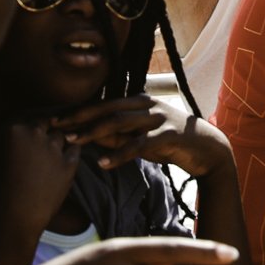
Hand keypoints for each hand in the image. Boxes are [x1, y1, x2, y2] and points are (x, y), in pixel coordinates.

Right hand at [0, 120, 81, 224]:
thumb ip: (10, 141)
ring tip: (51, 160)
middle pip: (46, 124)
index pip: (29, 119)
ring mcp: (53, 149)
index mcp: (13, 129)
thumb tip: (18, 133)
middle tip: (41, 149)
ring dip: (58, 144)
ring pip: (61, 136)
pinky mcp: (68, 164)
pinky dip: (71, 154)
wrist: (13, 218)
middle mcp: (34, 134)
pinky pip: (76, 149)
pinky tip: (65, 164)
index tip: (30, 141)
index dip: (31, 131)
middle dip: (44, 134)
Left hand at [53, 93, 233, 179]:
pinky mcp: (168, 135)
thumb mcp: (140, 138)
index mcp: (138, 101)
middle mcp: (147, 104)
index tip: (55, 119)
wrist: (208, 150)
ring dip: (94, 132)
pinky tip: (105, 164)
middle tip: (56, 127)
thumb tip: (89, 137)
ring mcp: (158, 118)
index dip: (79, 111)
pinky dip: (120, 154)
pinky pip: (139, 144)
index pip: (103, 104)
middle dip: (80, 118)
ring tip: (74, 142)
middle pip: (107, 108)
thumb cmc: (170, 143)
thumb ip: (117, 136)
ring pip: (120, 122)